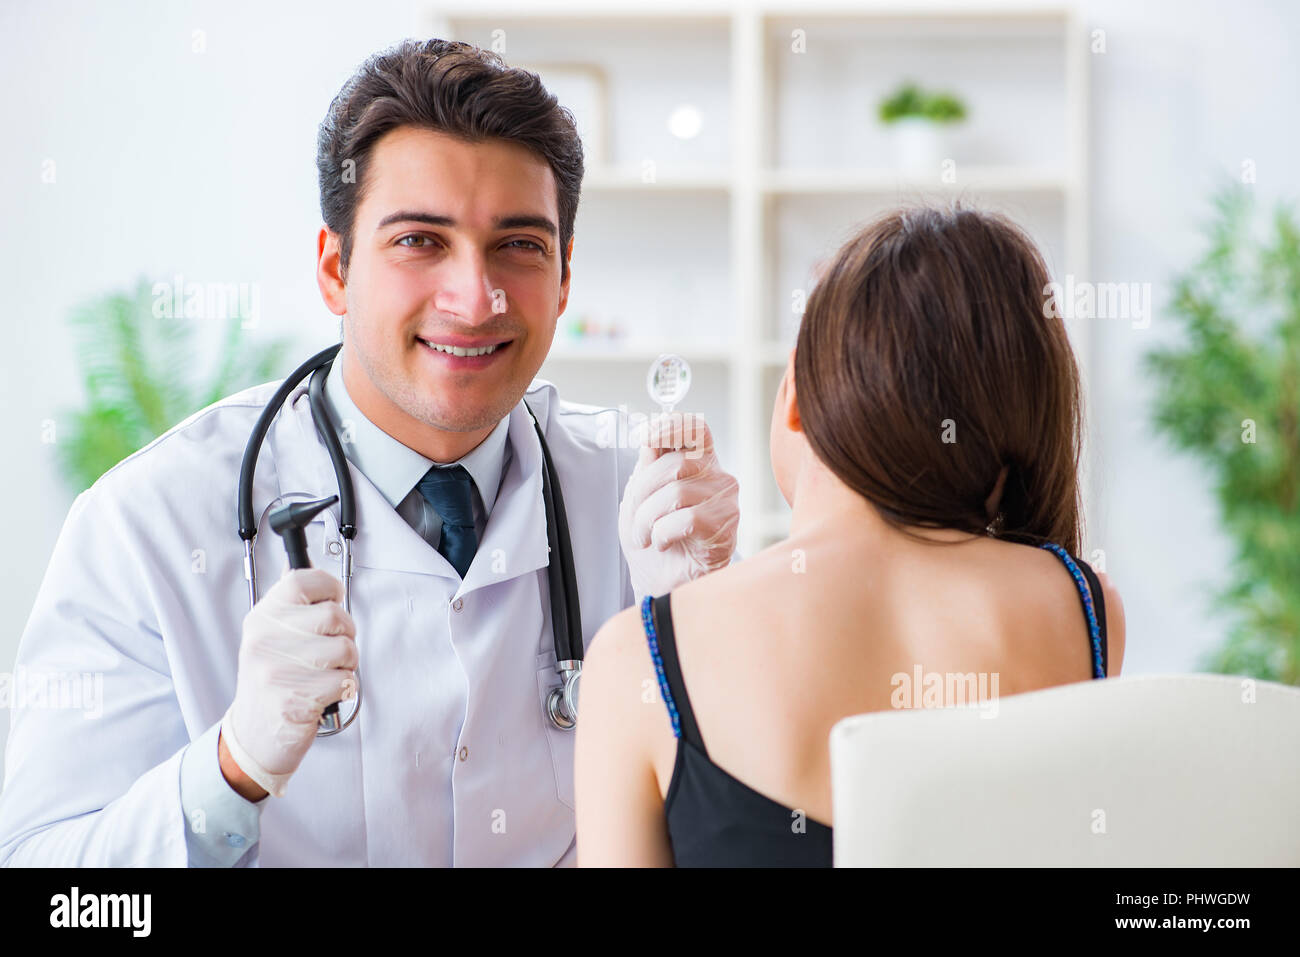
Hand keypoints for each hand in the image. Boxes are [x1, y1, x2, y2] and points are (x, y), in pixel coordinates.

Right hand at [220, 568, 357, 798]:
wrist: (254, 735)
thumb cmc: (271, 682)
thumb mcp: (269, 636)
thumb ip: (288, 605)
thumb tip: (302, 565)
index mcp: (262, 618)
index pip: (302, 579)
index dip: (329, 587)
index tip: (332, 600)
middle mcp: (266, 639)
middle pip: (334, 615)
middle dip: (346, 634)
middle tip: (332, 651)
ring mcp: (278, 669)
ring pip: (345, 648)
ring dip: (347, 665)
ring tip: (327, 674)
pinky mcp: (295, 698)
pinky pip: (345, 681)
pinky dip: (344, 689)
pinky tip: (323, 694)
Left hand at [618, 413, 739, 601]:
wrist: (660, 582)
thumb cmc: (653, 538)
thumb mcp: (638, 498)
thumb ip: (647, 466)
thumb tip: (651, 439)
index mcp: (697, 462)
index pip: (695, 428)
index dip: (671, 426)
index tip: (646, 439)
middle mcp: (716, 476)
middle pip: (674, 464)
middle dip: (642, 493)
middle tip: (635, 519)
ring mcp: (725, 501)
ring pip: (677, 493)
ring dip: (648, 519)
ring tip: (646, 536)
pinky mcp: (726, 527)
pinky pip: (687, 519)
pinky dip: (663, 533)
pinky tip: (662, 543)